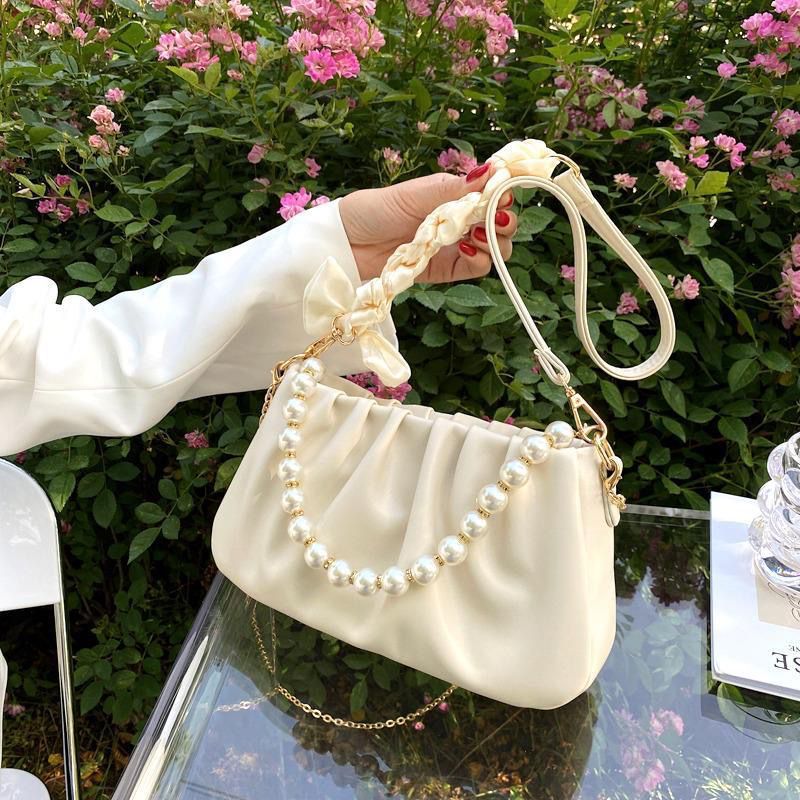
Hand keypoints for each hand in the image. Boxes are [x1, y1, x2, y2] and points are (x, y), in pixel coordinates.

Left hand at [339, 162, 517, 283]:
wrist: (348, 242)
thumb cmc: (376, 209)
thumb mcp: (416, 192)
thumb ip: (454, 188)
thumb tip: (492, 169)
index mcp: (454, 196)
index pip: (493, 195)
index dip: (504, 194)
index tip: (503, 193)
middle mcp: (460, 221)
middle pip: (501, 224)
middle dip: (505, 221)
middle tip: (495, 218)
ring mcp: (455, 247)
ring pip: (495, 248)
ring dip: (495, 242)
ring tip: (477, 235)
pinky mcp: (447, 270)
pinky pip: (476, 268)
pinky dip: (480, 260)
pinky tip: (466, 249)